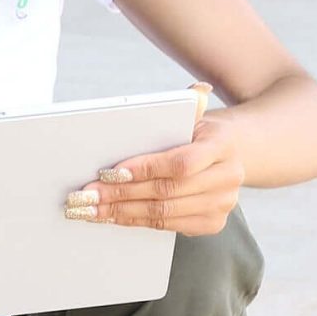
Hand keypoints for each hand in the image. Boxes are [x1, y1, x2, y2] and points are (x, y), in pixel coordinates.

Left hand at [64, 107, 244, 235]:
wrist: (229, 155)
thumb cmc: (200, 135)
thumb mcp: (195, 118)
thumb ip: (190, 106)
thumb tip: (198, 90)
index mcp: (223, 146)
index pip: (179, 164)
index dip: (144, 170)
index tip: (110, 173)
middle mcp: (228, 177)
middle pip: (166, 192)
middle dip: (121, 194)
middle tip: (87, 194)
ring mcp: (223, 204)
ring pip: (163, 212)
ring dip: (121, 212)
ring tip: (91, 209)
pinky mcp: (213, 223)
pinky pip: (167, 225)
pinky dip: (136, 221)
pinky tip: (112, 216)